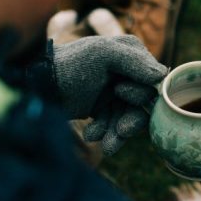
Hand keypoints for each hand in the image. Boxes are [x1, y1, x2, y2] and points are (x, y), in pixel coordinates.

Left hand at [51, 35, 166, 154]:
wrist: (38, 88)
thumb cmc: (69, 65)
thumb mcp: (101, 54)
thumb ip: (134, 61)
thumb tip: (163, 74)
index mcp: (132, 53)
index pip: (154, 78)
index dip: (143, 91)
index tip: (121, 93)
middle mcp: (128, 72)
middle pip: (144, 103)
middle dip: (131, 119)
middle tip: (121, 130)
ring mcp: (116, 92)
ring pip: (130, 118)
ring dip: (119, 133)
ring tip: (106, 147)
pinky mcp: (104, 109)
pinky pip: (115, 126)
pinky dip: (105, 133)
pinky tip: (92, 136)